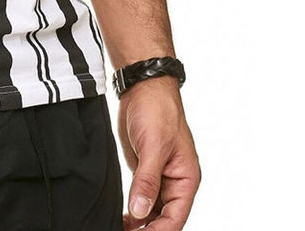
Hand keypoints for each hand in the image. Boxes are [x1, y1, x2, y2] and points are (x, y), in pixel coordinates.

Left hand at [118, 76, 200, 229]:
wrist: (142, 87)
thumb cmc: (157, 110)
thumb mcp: (153, 146)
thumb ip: (147, 181)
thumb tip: (140, 212)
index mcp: (186, 179)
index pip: (175, 218)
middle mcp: (175, 182)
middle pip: (164, 218)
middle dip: (147, 229)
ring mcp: (159, 176)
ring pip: (152, 210)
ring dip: (139, 222)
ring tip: (117, 228)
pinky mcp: (144, 169)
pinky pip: (141, 196)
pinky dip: (133, 208)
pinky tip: (121, 216)